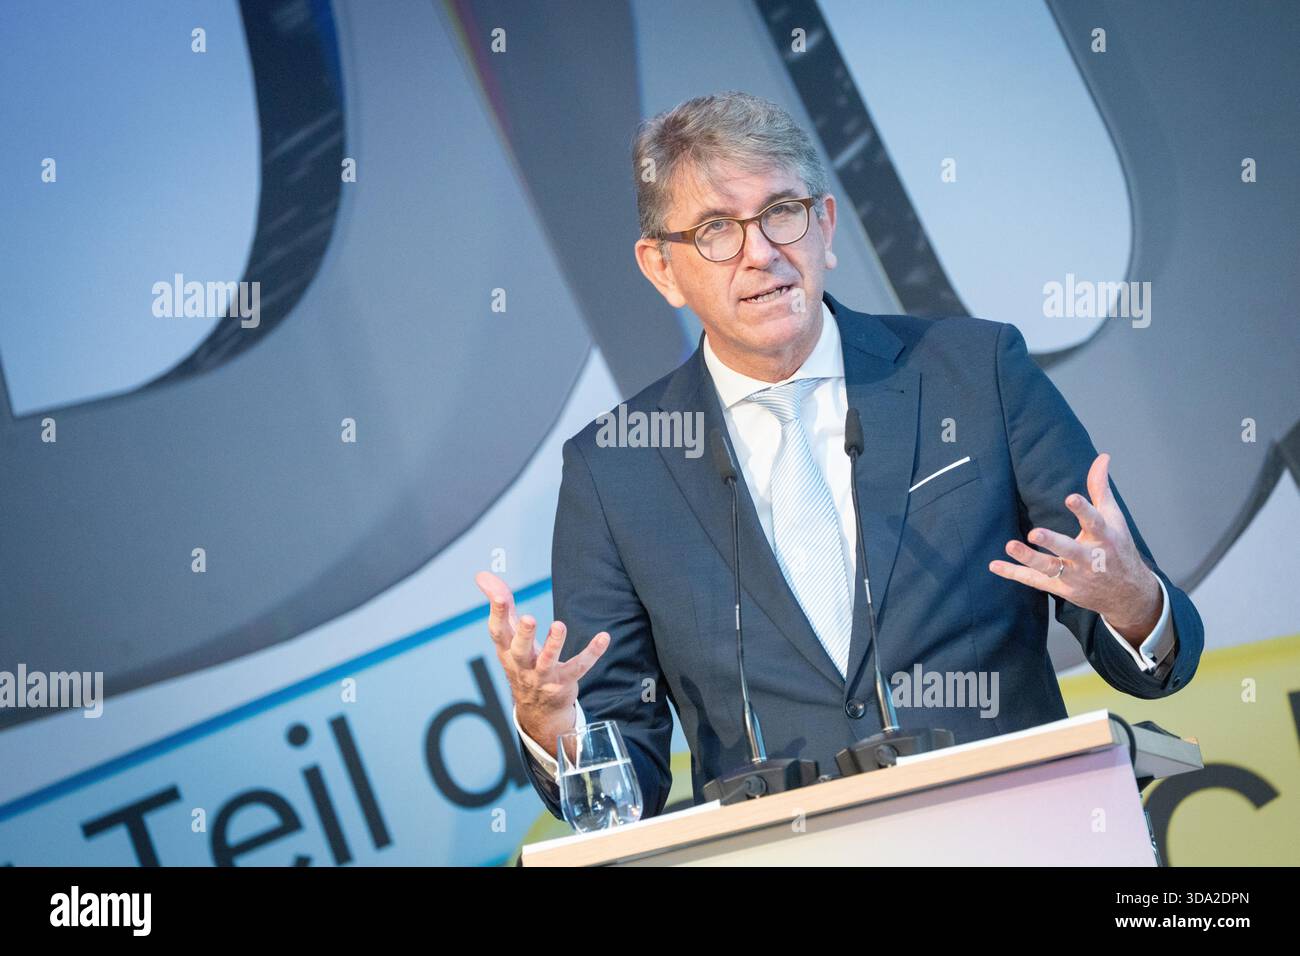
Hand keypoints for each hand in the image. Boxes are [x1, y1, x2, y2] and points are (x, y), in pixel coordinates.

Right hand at [474, 571, 609, 755]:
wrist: (537, 711)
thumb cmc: (521, 663)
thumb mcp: (508, 637)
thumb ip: (501, 605)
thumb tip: (482, 574)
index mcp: (507, 651)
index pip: (498, 632)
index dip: (497, 614)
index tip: (500, 596)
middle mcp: (522, 665)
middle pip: (519, 650)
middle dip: (524, 634)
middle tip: (528, 618)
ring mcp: (543, 676)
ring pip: (548, 660)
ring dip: (554, 644)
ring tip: (559, 626)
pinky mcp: (564, 682)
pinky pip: (579, 667)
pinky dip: (591, 653)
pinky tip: (603, 637)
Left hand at [988, 453, 1161, 644]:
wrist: (1127, 594)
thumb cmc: (1118, 550)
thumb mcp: (1114, 519)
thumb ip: (1101, 489)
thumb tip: (1101, 457)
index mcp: (1104, 538)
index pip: (1095, 522)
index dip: (1083, 510)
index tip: (1070, 497)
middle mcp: (1089, 559)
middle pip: (1069, 550)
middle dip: (1053, 542)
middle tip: (1034, 533)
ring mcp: (1074, 575)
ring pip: (1049, 568)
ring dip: (1029, 558)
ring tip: (1010, 545)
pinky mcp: (1062, 587)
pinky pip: (1035, 580)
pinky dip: (1014, 573)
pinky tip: (994, 565)